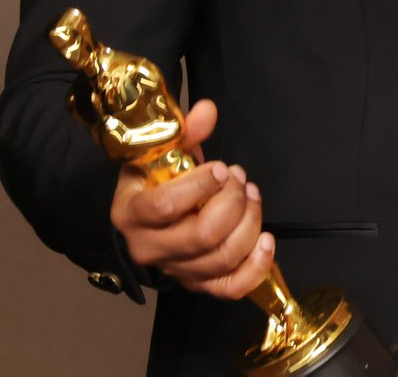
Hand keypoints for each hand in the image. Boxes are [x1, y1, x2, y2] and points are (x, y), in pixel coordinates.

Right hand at [110, 98, 274, 298]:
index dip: (201, 185)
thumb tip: (207, 110)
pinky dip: (256, 265)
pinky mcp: (199, 285)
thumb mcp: (163, 149)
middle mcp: (148, 248)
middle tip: (241, 179)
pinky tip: (266, 238)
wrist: (151, 211)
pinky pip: (232, 288)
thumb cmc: (158, 178)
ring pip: (223, 258)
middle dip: (234, 201)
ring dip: (249, 222)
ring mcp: (175, 271)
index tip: (223, 168)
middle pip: (203, 235)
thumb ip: (186, 130)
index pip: (165, 206)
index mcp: (131, 212)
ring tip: (251, 196)